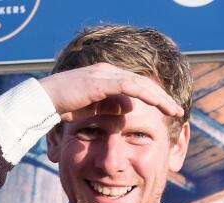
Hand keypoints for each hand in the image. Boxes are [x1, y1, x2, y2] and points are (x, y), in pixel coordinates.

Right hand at [39, 63, 182, 121]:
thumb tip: (129, 110)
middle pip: (143, 83)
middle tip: (178, 110)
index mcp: (107, 77)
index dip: (156, 98)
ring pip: (140, 84)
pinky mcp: (100, 81)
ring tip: (174, 109)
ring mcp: (104, 74)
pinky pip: (128, 86)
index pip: (138, 86)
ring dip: (159, 97)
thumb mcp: (96, 110)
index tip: (169, 111)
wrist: (44, 103)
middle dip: (163, 97)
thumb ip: (112, 108)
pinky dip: (145, 95)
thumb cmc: (66, 108)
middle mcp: (108, 71)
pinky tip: (157, 104)